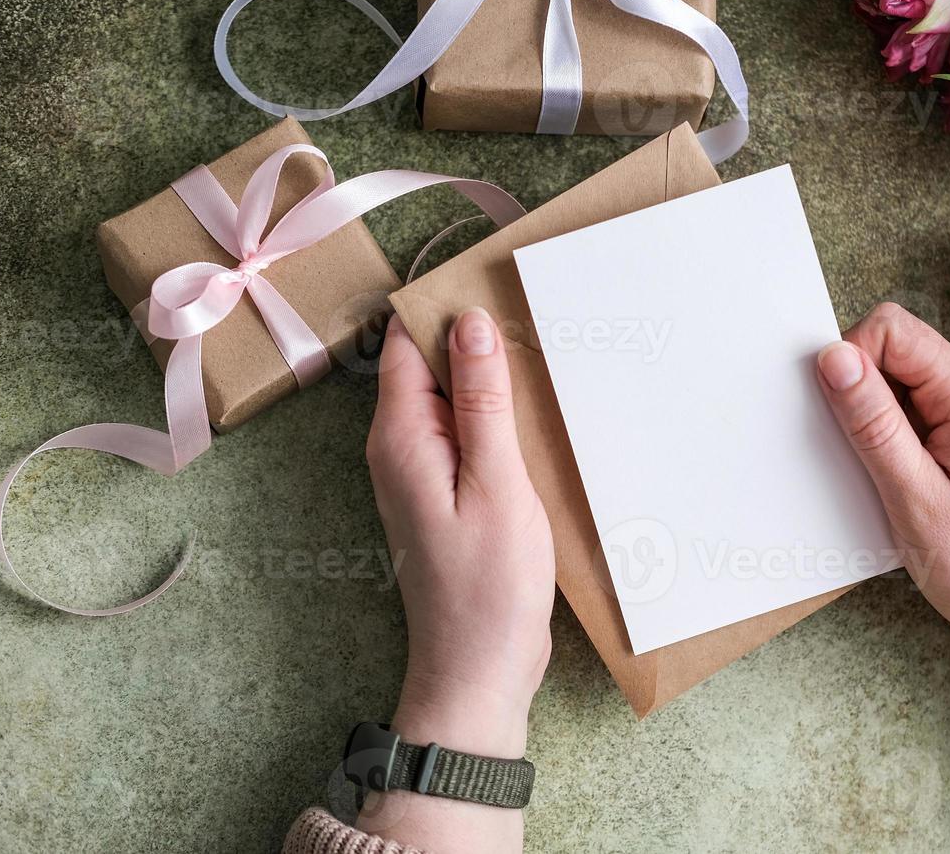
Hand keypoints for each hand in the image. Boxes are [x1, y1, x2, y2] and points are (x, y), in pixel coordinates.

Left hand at [361, 308, 553, 849]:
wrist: (478, 671)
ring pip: (454, 399)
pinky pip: (468, 433)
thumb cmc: (488, 587)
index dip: (447, 305)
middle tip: (537, 312)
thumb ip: (482, 403)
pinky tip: (540, 415)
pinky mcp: (450, 493)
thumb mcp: (496, 485)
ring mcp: (424, 472)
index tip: (496, 278)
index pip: (409, 343)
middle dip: (476, 337)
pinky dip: (499, 418)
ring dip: (493, 379)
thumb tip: (468, 322)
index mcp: (401, 437)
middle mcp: (401, 447)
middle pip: (432, 366)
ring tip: (548, 354)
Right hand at [815, 303, 949, 736]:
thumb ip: (872, 423)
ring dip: (874, 423)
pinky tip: (897, 486)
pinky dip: (892, 442)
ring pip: (901, 385)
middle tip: (862, 460)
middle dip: (860, 394)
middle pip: (895, 351)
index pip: (891, 328)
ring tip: (885, 481)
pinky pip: (916, 415)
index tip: (843, 421)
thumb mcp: (914, 499)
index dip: (851, 361)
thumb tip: (832, 355)